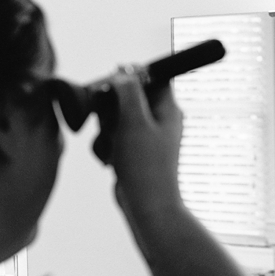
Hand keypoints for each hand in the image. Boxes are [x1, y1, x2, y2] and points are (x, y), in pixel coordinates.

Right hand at [92, 67, 183, 223]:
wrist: (147, 205)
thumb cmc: (145, 164)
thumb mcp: (134, 121)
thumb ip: (129, 92)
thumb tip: (124, 70)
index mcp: (168, 108)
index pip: (154, 77)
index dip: (131, 76)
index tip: (112, 86)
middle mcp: (160, 119)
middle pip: (128, 96)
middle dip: (111, 110)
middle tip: (112, 125)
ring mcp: (146, 136)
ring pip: (115, 118)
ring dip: (106, 132)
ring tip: (113, 148)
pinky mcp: (134, 150)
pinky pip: (113, 138)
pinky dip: (107, 147)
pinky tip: (110, 162)